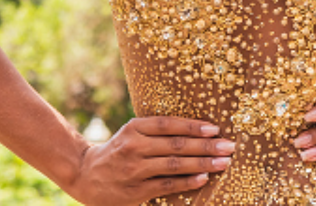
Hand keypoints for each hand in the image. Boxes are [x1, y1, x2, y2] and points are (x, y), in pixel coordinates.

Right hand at [65, 117, 232, 204]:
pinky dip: (187, 182)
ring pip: (175, 165)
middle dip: (206, 145)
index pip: (168, 125)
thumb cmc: (117, 152)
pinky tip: (204, 178)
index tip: (215, 128)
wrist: (86, 175)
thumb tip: (196, 130)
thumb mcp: (130, 135)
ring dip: (203, 163)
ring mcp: (135, 169)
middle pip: (176, 145)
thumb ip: (155, 132)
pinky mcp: (136, 190)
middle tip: (229, 146)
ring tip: (223, 162)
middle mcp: (133, 147)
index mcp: (133, 128)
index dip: (193, 126)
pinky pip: (167, 185)